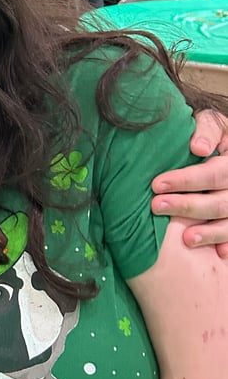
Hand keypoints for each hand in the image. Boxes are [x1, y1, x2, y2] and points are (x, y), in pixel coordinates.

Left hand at [151, 110, 227, 258]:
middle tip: (156, 207)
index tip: (156, 184)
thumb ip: (206, 130)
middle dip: (188, 206)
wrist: (226, 147)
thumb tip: (198, 148)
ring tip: (186, 239)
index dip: (186, 180)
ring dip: (209, 232)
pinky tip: (219, 254)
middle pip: (219, 201)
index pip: (213, 173)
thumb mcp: (213, 123)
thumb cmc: (212, 135)